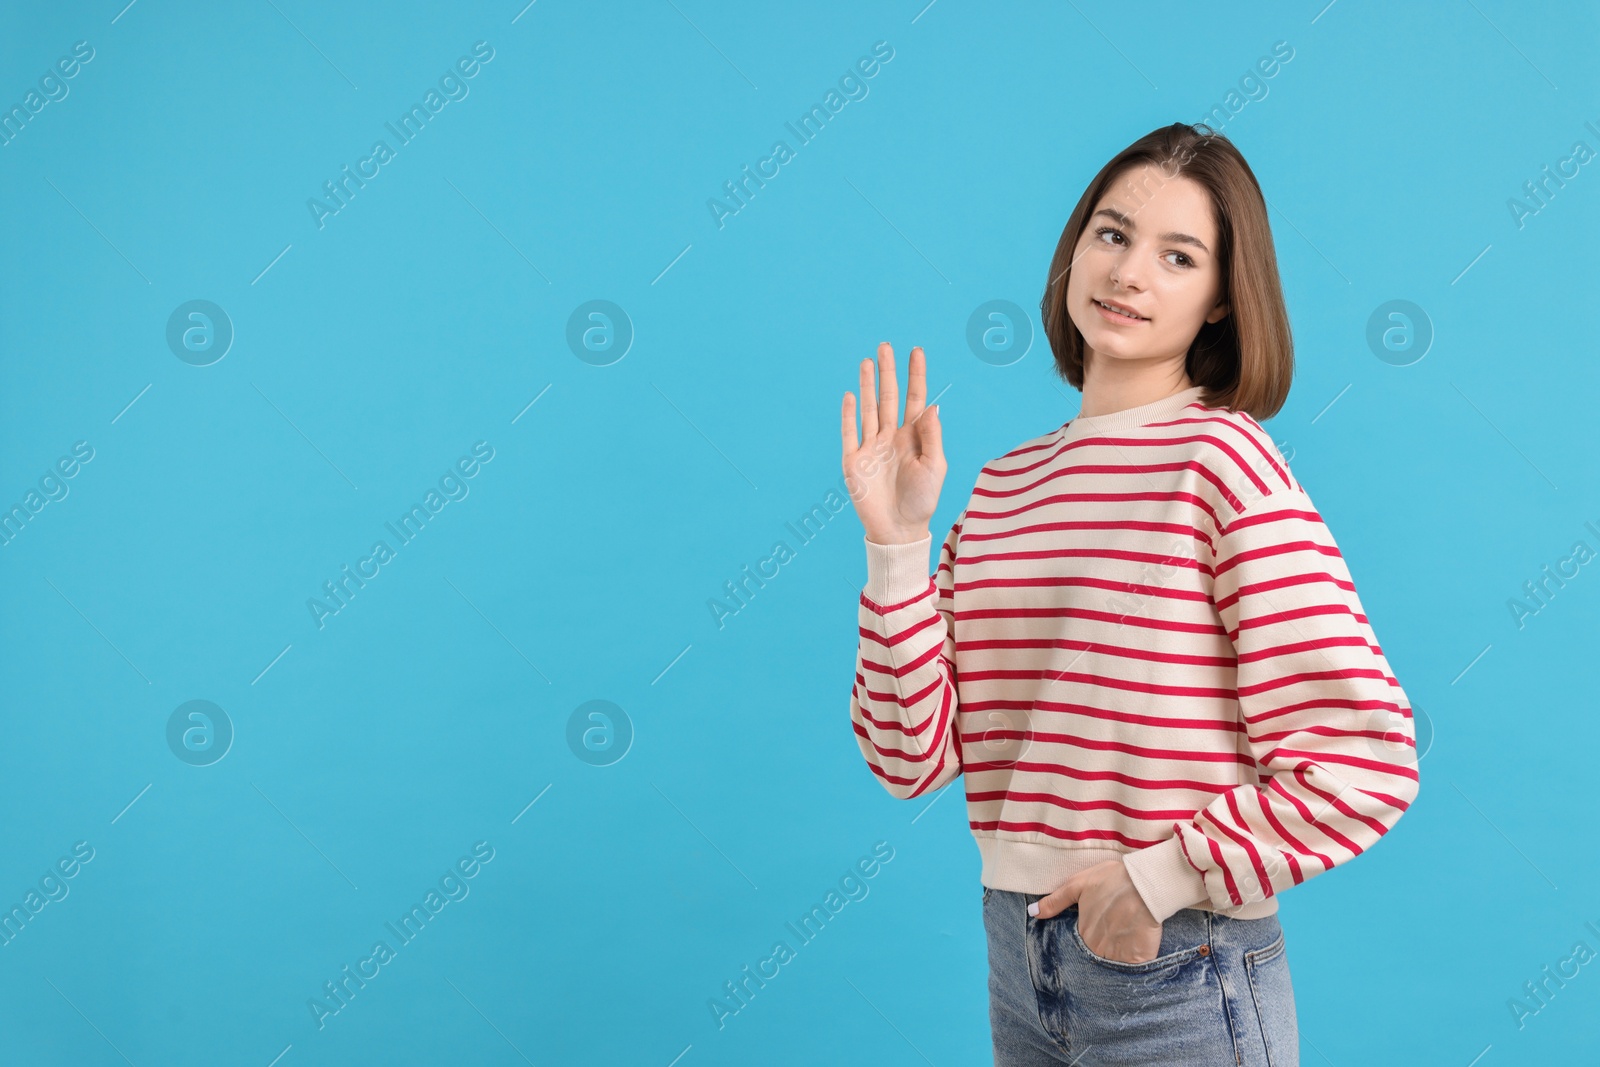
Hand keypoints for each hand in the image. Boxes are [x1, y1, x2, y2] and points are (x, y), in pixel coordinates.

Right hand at [840, 342, 945, 544]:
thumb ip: (932, 436)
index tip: (916, 351)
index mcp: (913, 438)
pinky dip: (849, 414)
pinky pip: (850, 433)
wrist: (899, 530)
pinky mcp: (854, 462)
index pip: (915, 399)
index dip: (916, 375)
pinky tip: (850, 394)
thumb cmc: (922, 500)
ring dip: (867, 385)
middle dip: (888, 372)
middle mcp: (891, 438)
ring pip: (868, 409)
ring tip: (868, 362)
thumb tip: (933, 405)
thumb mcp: (935, 466)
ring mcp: (871, 448)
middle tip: (886, 345)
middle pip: (888, 397)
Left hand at [1029, 859, 1161, 964]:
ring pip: (1113, 965)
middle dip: (1099, 952)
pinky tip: (1136, 951)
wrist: (1146, 883)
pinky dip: (1133, 964)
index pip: (1078, 947)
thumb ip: (1055, 901)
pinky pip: (1133, 970)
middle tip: (1110, 937)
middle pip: (1095, 958)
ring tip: (1123, 944)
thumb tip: (1032, 912)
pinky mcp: (1139, 960)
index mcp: (1082, 933)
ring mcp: (1118, 956)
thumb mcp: (1078, 884)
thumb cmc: (1112, 880)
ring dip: (1115, 960)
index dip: (1085, 942)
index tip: (1093, 934)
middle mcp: (1097, 949)